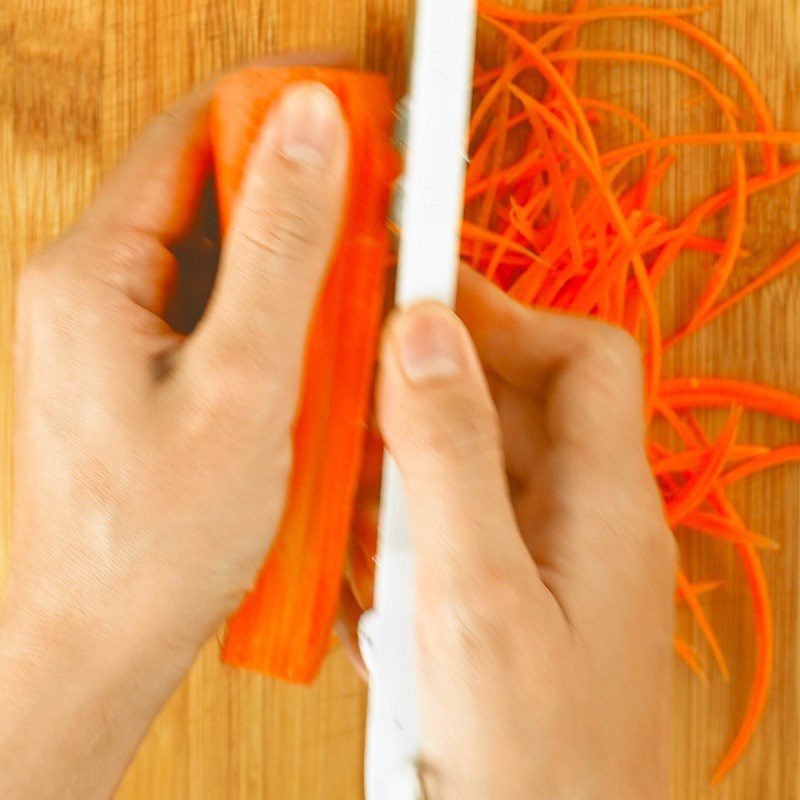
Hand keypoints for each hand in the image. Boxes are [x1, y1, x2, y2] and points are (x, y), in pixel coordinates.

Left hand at [0, 62, 347, 799]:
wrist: (101, 638)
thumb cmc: (153, 539)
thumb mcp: (242, 383)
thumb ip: (280, 247)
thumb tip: (310, 130)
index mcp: (94, 272)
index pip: (192, 135)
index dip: (280, 107)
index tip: (355, 106)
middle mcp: (94, 288)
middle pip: (206, 188)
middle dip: (297, 187)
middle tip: (376, 201)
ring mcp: (116, 330)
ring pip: (218, 251)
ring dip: (293, 257)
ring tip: (355, 285)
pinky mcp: (143, 367)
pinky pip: (216, 308)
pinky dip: (274, 310)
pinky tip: (317, 343)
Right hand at [378, 267, 676, 799]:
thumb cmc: (529, 763)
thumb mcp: (473, 599)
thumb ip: (449, 461)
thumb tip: (426, 337)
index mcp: (604, 503)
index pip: (581, 355)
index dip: (504, 310)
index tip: (422, 284)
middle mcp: (588, 518)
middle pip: (520, 400)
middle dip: (437, 384)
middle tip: (360, 383)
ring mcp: (553, 557)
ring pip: (482, 460)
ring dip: (413, 461)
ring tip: (356, 490)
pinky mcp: (518, 592)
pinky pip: (466, 521)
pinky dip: (413, 523)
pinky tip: (375, 570)